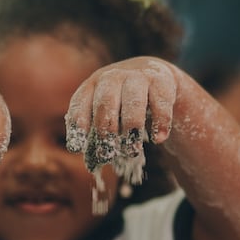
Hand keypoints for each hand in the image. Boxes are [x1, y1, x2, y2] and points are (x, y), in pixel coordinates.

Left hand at [64, 57, 177, 171]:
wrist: (153, 73)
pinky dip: (161, 123)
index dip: (78, 125)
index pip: (80, 103)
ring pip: (134, 103)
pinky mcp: (161, 80)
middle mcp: (112, 77)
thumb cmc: (122, 100)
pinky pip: (161, 103)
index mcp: (92, 85)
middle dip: (105, 131)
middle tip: (107, 154)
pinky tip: (159, 139)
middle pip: (105, 104)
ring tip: (132, 150)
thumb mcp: (106, 110)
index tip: (78, 148)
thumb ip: (98, 132)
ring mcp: (137, 77)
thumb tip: (92, 166)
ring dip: (131, 128)